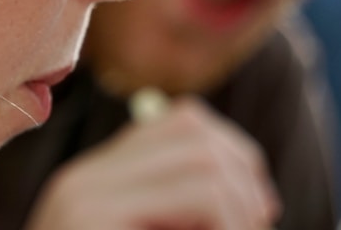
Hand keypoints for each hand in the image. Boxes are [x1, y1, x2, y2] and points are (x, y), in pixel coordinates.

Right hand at [24, 96, 280, 229]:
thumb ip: (175, 221)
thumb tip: (252, 193)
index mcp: (94, 184)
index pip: (183, 122)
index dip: (236, 155)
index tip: (258, 208)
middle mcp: (82, 180)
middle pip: (195, 133)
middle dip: (245, 180)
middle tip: (258, 227)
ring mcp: (84, 198)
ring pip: (203, 163)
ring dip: (240, 211)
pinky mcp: (93, 219)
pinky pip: (200, 198)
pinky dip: (231, 228)